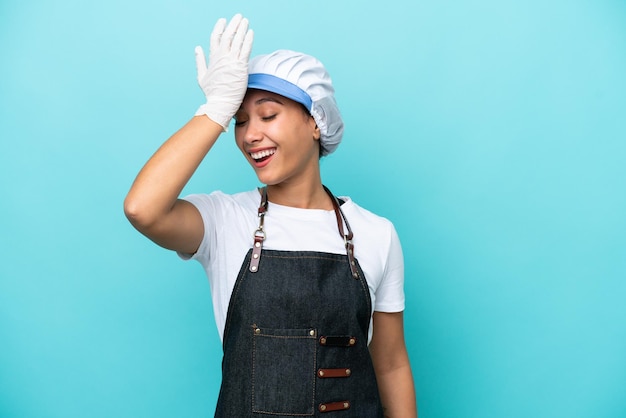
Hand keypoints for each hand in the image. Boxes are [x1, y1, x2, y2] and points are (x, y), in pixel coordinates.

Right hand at [194, 14, 253, 128]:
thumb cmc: (212, 92)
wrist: (221, 103)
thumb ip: (200, 61)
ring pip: (237, 40)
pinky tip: (250, 32)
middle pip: (228, 35)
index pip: (216, 37)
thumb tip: (197, 48)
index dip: (220, 27)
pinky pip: (245, 49)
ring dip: (241, 29)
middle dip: (233, 24)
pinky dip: (248, 40)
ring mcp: (231, 61)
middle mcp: (222, 57)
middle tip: (238, 16)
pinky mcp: (241, 66)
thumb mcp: (201, 75)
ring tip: (245, 21)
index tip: (224, 20)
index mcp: (213, 58)